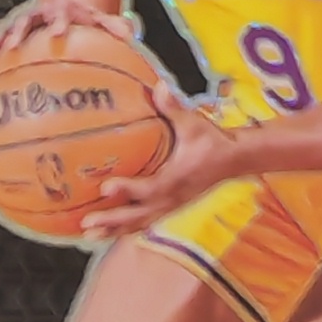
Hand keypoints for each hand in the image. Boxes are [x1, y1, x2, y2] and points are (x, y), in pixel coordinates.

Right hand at [0, 0, 138, 73]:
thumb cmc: (85, 14)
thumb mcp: (101, 16)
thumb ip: (114, 26)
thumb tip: (129, 35)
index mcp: (61, 9)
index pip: (60, 13)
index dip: (58, 21)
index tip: (58, 32)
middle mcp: (39, 13)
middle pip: (26, 20)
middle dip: (20, 32)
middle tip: (15, 45)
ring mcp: (24, 22)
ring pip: (6, 32)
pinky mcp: (13, 32)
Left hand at [78, 95, 241, 236]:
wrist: (234, 160)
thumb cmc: (212, 140)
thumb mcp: (194, 123)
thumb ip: (174, 108)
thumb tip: (159, 86)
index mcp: (177, 179)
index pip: (150, 188)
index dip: (128, 189)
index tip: (105, 187)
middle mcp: (173, 198)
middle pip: (139, 216)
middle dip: (112, 221)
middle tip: (86, 224)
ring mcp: (172, 206)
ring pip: (140, 224)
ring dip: (115, 230)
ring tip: (89, 235)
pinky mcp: (171, 208)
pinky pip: (146, 222)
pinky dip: (126, 228)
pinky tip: (108, 232)